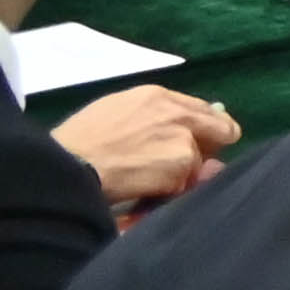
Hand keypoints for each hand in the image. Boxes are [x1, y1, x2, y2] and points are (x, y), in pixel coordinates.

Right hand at [54, 83, 236, 208]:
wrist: (67, 166)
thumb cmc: (78, 142)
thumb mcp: (114, 111)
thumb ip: (151, 116)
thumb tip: (179, 130)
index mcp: (158, 97)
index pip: (201, 109)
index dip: (205, 127)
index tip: (203, 141)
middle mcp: (178, 114)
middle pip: (222, 130)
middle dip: (211, 149)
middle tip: (189, 167)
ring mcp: (183, 139)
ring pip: (198, 163)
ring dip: (181, 176)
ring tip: (149, 183)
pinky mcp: (181, 165)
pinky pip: (183, 184)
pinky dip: (169, 192)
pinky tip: (145, 193)